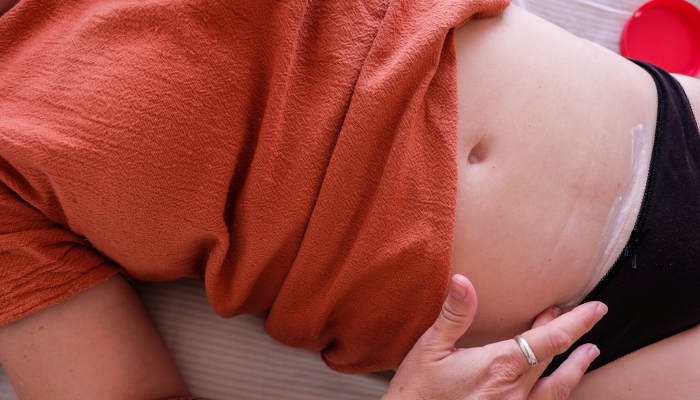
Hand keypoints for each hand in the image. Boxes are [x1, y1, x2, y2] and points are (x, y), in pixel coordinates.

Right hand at [384, 274, 606, 399]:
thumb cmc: (417, 390)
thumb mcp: (431, 347)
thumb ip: (454, 314)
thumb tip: (463, 281)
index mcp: (498, 366)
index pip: (550, 339)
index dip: (577, 322)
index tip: (596, 309)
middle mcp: (514, 392)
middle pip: (553, 359)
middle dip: (568, 335)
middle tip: (578, 318)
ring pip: (557, 390)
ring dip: (576, 370)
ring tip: (590, 354)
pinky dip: (557, 394)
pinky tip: (558, 390)